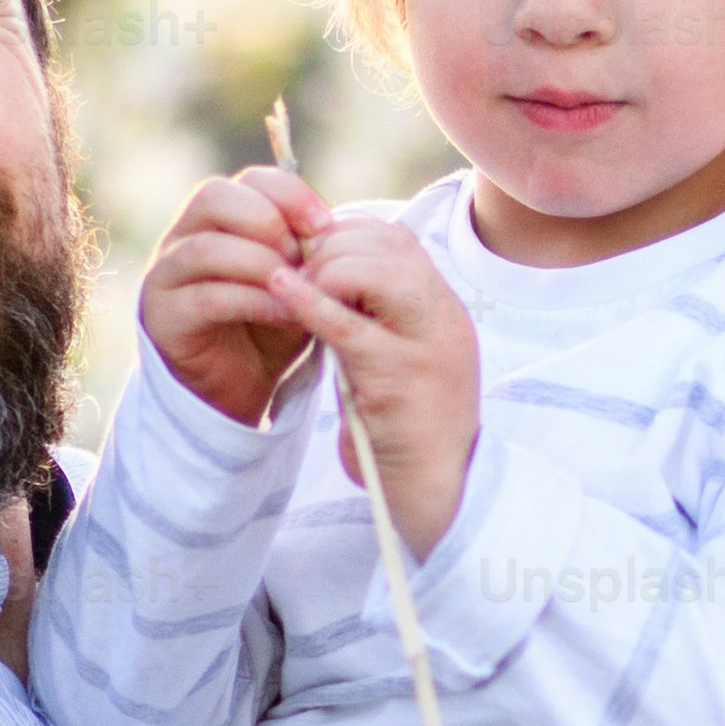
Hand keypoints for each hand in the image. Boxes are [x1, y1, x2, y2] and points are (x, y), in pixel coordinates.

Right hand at [135, 164, 326, 428]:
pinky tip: (286, 313)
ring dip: (260, 264)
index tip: (327, 224)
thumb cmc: (269, 325)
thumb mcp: (297, 282)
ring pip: (205, 248)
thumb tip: (333, 227)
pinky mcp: (163, 317)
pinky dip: (252, 301)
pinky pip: (206, 297)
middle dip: (267, 220)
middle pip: (213, 196)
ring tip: (297, 287)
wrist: (240, 386)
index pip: (249, 179)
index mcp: (218, 218)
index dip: (290, 194)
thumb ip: (306, 252)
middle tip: (301, 256)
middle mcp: (183, 236)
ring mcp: (166, 274)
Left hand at [270, 206, 479, 556]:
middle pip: (384, 244)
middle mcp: (443, 316)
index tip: (309, 261)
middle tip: (294, 278)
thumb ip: (373, 315)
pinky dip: (308, 301)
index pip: (395, 238)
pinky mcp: (398, 376)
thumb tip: (319, 270)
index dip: (344, 237)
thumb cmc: (405, 426)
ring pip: (369, 270)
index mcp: (443, 308)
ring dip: (321, 274)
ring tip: (292, 294)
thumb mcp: (397, 355)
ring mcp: (426, 343)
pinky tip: (280, 291)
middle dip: (327, 251)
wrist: (436, 488)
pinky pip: (346, 323)